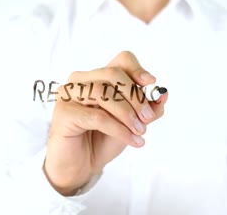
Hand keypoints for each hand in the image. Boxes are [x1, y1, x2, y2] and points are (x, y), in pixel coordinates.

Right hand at [43, 51, 167, 195]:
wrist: (81, 166)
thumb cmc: (103, 140)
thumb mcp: (133, 123)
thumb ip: (148, 109)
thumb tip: (163, 93)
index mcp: (98, 77)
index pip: (121, 60)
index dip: (138, 70)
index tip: (151, 85)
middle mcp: (81, 80)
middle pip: (113, 73)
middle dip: (135, 96)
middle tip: (148, 117)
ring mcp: (68, 94)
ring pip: (104, 93)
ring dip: (127, 114)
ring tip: (140, 131)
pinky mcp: (63, 112)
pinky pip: (97, 116)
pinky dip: (119, 128)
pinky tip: (132, 140)